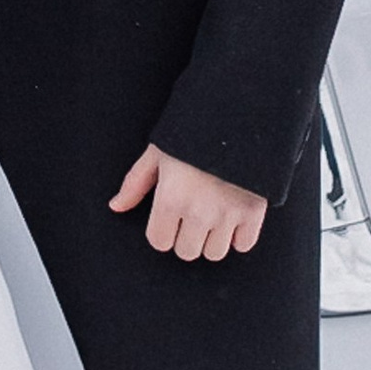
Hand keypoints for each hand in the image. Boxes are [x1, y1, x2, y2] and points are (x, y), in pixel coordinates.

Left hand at [111, 145, 267, 262]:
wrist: (238, 115)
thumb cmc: (193, 132)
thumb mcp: (158, 152)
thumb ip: (135, 183)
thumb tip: (116, 206)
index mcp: (170, 197)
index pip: (159, 242)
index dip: (162, 230)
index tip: (170, 217)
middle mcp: (198, 211)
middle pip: (186, 252)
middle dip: (186, 236)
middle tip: (192, 214)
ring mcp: (228, 214)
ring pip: (214, 253)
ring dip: (212, 239)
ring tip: (212, 214)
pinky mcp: (254, 212)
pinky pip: (243, 245)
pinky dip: (239, 236)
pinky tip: (233, 216)